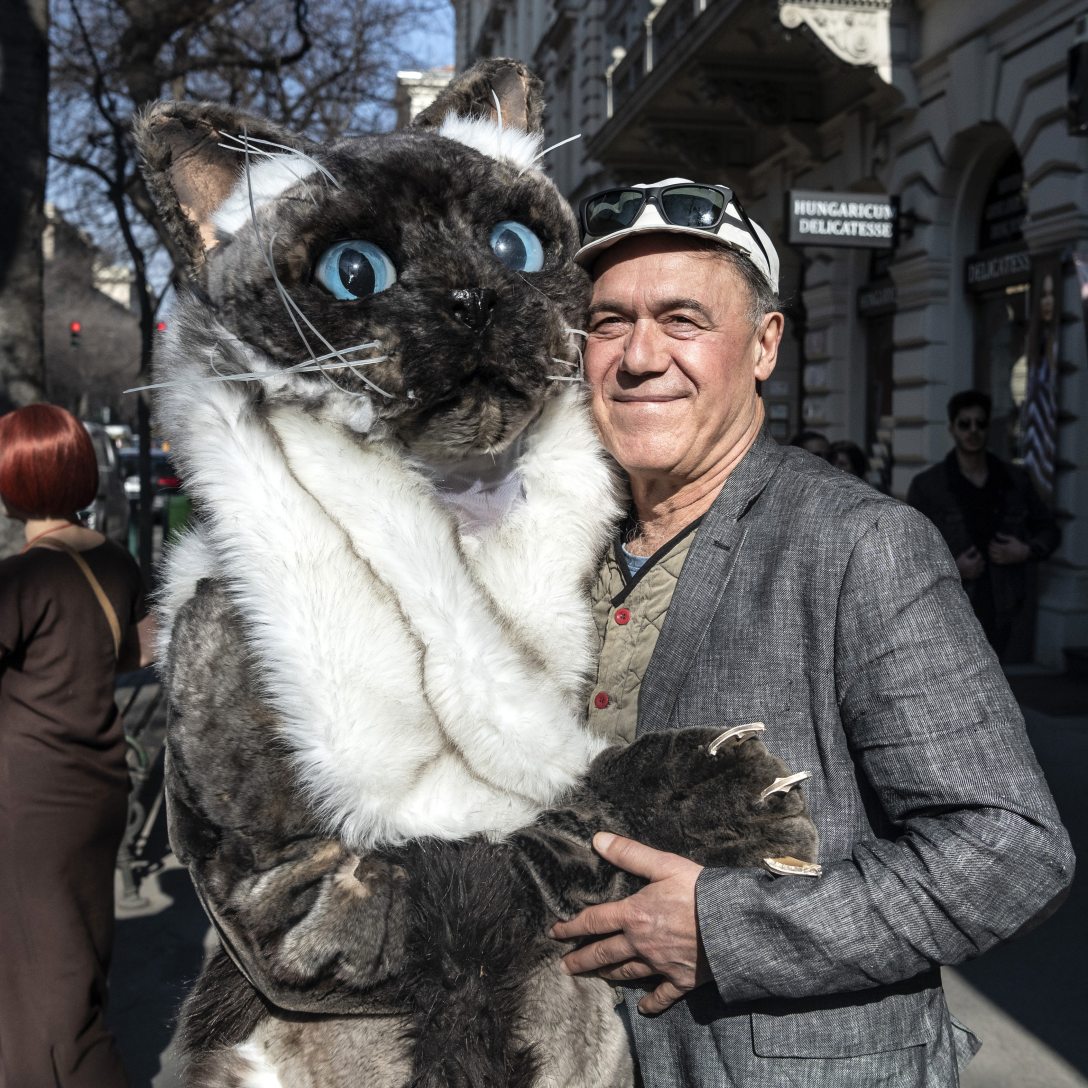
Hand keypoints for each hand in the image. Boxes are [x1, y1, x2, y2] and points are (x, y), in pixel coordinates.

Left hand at [549, 832, 710, 1014]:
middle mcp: (640, 944)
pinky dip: (650, 1003)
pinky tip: (642, 1008)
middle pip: (603, 953)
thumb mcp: (663, 864)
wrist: (734, 924)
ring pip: (626, 973)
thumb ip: (629, 853)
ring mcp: (660, 965)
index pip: (593, 921)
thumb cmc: (699, 890)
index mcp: (633, 915)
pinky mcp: (680, 980)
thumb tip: (597, 839)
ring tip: (596, 975)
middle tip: (565, 966)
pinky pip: (661, 996)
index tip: (555, 932)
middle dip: (582, 959)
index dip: (571, 926)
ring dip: (608, 974)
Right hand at [955, 546, 984, 579]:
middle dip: (980, 559)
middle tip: (976, 558)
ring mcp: (976, 572)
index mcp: (975, 562)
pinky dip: (978, 571)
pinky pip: (979, 573)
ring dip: (980, 565)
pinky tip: (975, 569)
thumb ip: (970, 551)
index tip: (976, 553)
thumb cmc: (959, 562)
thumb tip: (974, 546)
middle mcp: (977, 567)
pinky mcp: (974, 576)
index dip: (978, 554)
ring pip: (982, 568)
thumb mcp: (963, 555)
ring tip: (976, 563)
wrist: (954, 571)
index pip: (980, 556)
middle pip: (982, 562)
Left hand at [989, 533, 1030, 564]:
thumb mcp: (1011, 539)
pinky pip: (995, 561)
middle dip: (990, 546)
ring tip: (991, 549)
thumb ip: (1003, 536)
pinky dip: (992, 558)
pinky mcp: (1004, 562)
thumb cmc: (1017, 545)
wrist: (1024, 553)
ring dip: (990, 552)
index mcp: (1004, 547)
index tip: (993, 540)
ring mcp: (1003, 558)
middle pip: (992, 550)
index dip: (992, 542)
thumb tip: (996, 533)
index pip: (994, 544)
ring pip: (992, 556)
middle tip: (991, 544)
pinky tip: (993, 555)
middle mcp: (1003, 553)